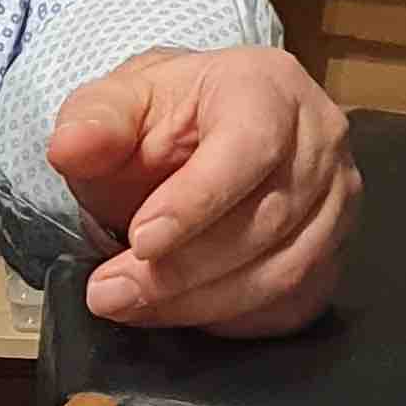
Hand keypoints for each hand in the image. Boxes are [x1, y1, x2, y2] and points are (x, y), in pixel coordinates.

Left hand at [45, 45, 359, 336]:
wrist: (195, 138)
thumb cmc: (158, 120)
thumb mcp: (115, 106)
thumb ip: (93, 123)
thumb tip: (70, 145)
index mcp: (268, 86)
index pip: (249, 147)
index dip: (196, 202)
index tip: (139, 241)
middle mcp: (320, 140)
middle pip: (266, 220)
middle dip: (180, 269)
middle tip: (110, 291)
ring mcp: (336, 200)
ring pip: (282, 271)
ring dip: (198, 303)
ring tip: (128, 304)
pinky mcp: (332, 251)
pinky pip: (293, 303)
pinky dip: (230, 319)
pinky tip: (176, 313)